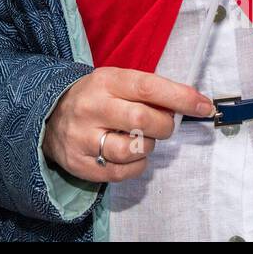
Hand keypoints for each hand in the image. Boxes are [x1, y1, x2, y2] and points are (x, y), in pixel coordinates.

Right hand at [41, 67, 213, 183]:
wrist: (49, 117)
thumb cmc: (95, 98)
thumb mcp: (116, 82)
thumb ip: (148, 91)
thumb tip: (190, 104)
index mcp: (105, 81)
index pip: (148, 87)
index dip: (180, 97)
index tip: (203, 105)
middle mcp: (92, 107)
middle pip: (143, 120)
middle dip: (164, 126)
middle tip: (164, 126)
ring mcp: (83, 137)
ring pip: (133, 149)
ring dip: (148, 147)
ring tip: (140, 139)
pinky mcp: (81, 164)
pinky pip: (123, 172)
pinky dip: (136, 165)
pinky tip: (130, 154)